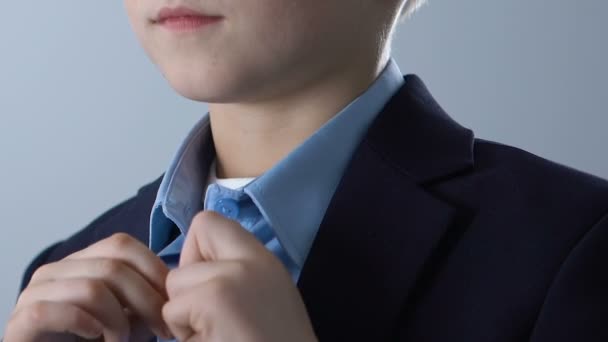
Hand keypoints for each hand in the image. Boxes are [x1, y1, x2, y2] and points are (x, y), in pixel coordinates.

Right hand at [4, 233, 172, 341]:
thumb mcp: (126, 317)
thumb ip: (144, 298)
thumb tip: (174, 282)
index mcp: (80, 261)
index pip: (122, 245)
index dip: (154, 270)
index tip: (172, 302)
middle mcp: (55, 270)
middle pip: (112, 266)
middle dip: (147, 300)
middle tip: (161, 329)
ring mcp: (35, 293)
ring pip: (92, 288)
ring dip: (118, 321)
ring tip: (120, 340)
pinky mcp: (22, 320)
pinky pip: (58, 311)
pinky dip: (86, 325)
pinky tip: (96, 338)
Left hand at [162, 210, 317, 341]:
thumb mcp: (263, 297)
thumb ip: (235, 273)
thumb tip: (191, 267)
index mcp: (263, 259)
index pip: (208, 222)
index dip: (197, 252)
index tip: (209, 284)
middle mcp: (251, 260)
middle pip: (187, 249)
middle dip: (187, 286)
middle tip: (213, 318)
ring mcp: (232, 277)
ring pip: (174, 283)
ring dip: (184, 314)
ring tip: (216, 334)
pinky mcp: (215, 299)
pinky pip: (172, 311)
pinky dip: (183, 333)